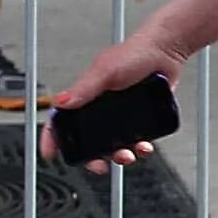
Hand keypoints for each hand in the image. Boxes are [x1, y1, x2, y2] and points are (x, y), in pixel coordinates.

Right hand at [41, 35, 187, 174]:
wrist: (167, 52)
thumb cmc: (134, 53)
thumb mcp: (105, 71)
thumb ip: (84, 88)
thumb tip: (61, 102)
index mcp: (84, 97)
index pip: (60, 120)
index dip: (52, 137)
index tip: (50, 153)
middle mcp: (99, 108)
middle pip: (87, 141)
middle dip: (93, 158)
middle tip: (99, 165)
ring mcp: (120, 115)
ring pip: (113, 145)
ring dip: (119, 155)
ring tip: (128, 155)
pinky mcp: (140, 119)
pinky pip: (136, 140)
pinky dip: (140, 148)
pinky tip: (145, 146)